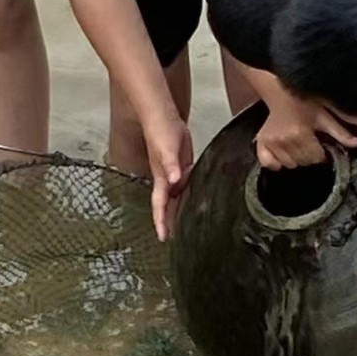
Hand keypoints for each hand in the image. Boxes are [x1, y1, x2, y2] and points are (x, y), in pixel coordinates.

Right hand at [145, 113, 192, 240]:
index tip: (163, 238)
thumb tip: (174, 180)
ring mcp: (174, 174)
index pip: (160, 206)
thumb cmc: (161, 132)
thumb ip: (171, 165)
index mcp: (162, 180)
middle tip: (175, 239)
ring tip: (186, 226)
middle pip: (167, 206)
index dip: (161, 222)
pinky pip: (185, 185)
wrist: (163, 116)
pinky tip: (196, 197)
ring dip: (179, 210)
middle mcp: (167, 180)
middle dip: (169, 222)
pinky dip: (189, 193)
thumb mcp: (166, 150)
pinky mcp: (182, 166)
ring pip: (177, 197)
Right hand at [256, 97, 356, 169]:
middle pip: (303, 162)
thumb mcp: (324, 115)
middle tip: (309, 143)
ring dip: (296, 159)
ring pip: (289, 165)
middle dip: (310, 156)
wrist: (279, 91)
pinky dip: (276, 162)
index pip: (316, 158)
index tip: (320, 145)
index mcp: (301, 133)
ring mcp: (272, 142)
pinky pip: (269, 164)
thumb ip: (340, 132)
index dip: (321, 154)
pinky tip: (284, 152)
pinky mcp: (262, 143)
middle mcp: (285, 140)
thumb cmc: (304, 102)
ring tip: (298, 145)